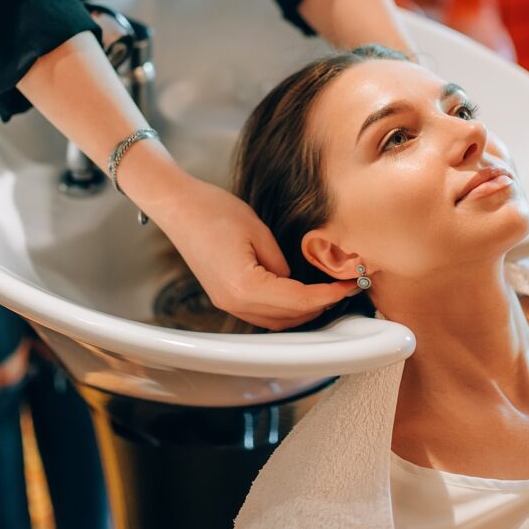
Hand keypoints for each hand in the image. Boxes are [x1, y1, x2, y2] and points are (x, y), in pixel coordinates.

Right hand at [155, 174, 359, 329]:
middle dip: (321, 305)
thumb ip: (282, 262)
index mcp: (244, 287)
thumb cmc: (214, 211)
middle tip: (346, 287)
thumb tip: (296, 280)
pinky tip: (300, 294)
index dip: (329, 295)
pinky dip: (285, 309)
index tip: (350, 285)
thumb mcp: (259, 231)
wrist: (178, 207)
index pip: (299, 300)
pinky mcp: (225, 297)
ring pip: (276, 321)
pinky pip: (262, 314)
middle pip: (289, 317)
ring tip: (329, 292)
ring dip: (304, 311)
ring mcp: (227, 303)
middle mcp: (234, 303)